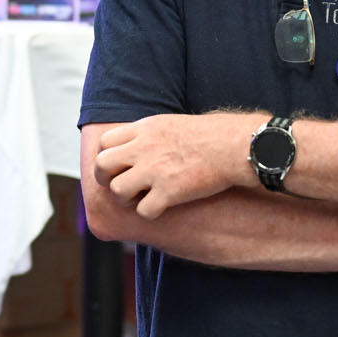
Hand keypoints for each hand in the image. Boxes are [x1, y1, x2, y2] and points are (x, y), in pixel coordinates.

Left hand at [93, 111, 246, 217]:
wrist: (235, 146)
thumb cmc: (211, 134)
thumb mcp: (172, 123)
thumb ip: (148, 134)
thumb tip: (134, 144)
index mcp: (144, 129)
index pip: (104, 143)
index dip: (107, 156)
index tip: (118, 165)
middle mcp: (144, 148)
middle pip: (102, 166)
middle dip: (106, 179)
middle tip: (120, 186)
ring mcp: (155, 171)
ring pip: (117, 190)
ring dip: (125, 199)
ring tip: (139, 198)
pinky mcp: (169, 192)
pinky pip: (143, 211)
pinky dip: (149, 213)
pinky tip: (161, 208)